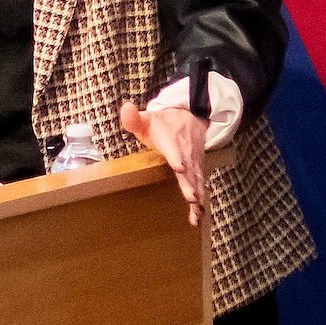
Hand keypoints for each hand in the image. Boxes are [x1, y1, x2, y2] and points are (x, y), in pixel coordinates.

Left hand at [120, 94, 212, 223]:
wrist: (192, 117)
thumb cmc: (164, 123)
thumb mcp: (148, 118)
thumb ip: (134, 118)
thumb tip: (125, 108)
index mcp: (171, 141)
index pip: (175, 149)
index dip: (177, 158)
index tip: (180, 167)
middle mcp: (185, 153)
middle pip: (189, 170)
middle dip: (190, 184)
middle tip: (192, 198)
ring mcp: (193, 162)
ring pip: (197, 180)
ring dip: (197, 197)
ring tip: (196, 213)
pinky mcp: (197, 169)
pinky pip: (199, 186)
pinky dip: (200, 201)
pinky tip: (197, 216)